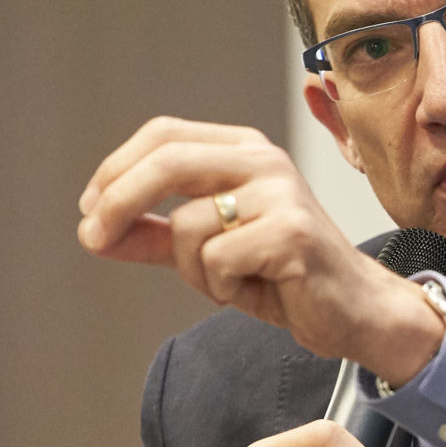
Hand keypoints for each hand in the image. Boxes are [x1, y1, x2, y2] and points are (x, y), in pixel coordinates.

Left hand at [77, 116, 444, 383]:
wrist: (354, 311)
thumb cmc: (284, 276)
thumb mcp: (208, 251)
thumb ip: (155, 236)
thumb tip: (92, 231)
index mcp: (244, 150)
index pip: (163, 135)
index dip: (116, 170)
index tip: (91, 212)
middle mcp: (264, 161)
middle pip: (167, 160)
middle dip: (117, 201)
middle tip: (92, 239)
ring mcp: (281, 194)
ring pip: (189, 225)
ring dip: (192, 269)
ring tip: (230, 282)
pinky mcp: (292, 233)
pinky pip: (217, 260)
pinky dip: (221, 287)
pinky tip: (255, 291)